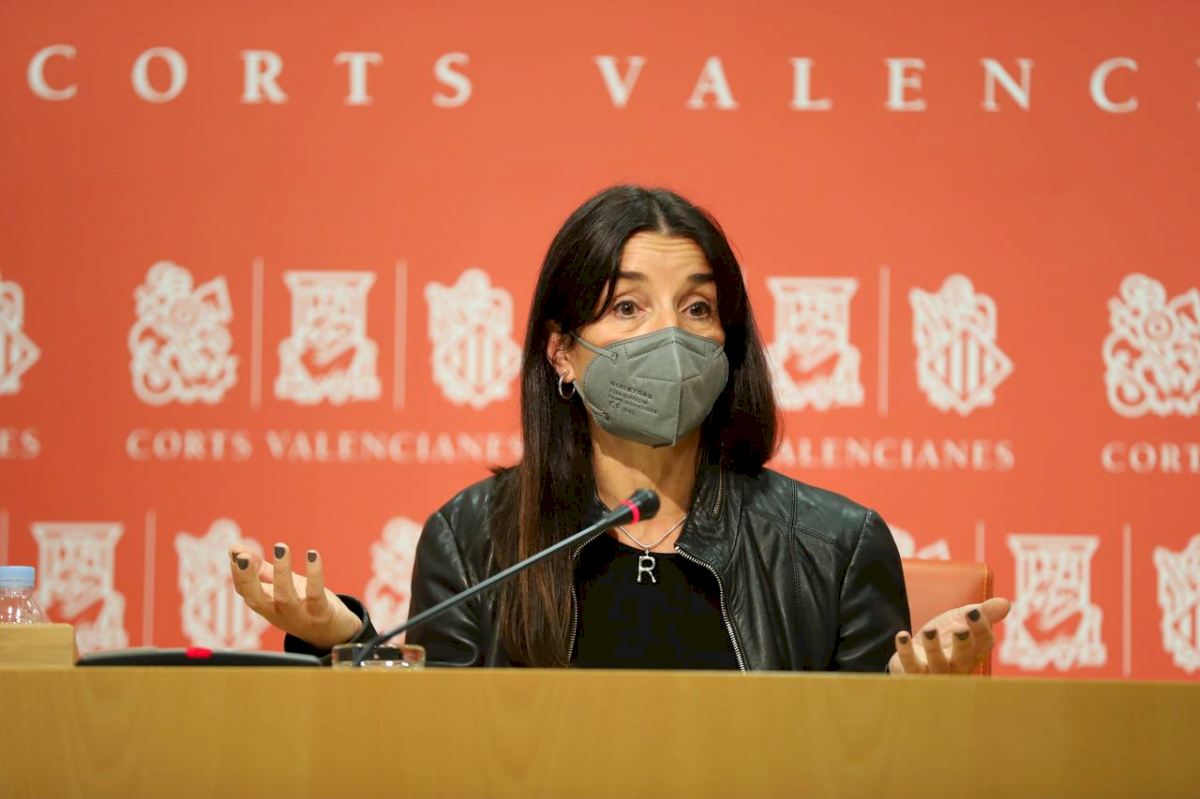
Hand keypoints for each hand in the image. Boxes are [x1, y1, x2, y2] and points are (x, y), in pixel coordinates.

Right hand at [228, 542, 362, 649]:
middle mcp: (279, 613)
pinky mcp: (320, 613)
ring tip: (281, 547)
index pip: (245, 592)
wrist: (333, 632)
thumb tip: (235, 549)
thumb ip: (259, 570)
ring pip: (285, 596)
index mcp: (266, 606)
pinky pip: (315, 594)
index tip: (236, 552)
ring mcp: (299, 615)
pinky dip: (314, 575)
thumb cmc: (303, 604)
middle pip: (257, 599)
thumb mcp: (279, 587)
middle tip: (242, 556)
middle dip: (247, 578)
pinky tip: (313, 555)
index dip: (238, 573)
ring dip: (281, 571)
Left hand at [888, 596, 1011, 674]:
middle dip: (963, 644)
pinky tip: (902, 635)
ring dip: (934, 648)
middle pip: (964, 659)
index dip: (981, 629)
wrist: (918, 654)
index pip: (984, 644)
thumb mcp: (964, 620)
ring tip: (930, 630)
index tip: (974, 611)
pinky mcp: (913, 674)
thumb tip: (1005, 603)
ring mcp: (935, 673)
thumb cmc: (947, 638)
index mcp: (975, 652)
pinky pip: (910, 666)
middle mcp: (958, 666)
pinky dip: (906, 651)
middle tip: (960, 628)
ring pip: (937, 664)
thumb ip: (983, 612)